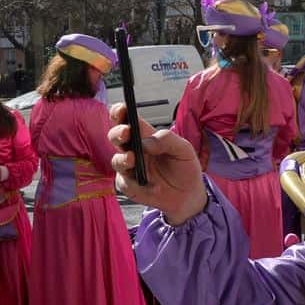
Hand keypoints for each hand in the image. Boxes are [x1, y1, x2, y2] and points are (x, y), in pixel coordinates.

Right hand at [107, 103, 206, 225]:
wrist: (188, 195)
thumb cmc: (184, 168)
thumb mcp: (184, 149)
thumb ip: (167, 139)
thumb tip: (146, 143)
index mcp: (145, 135)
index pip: (127, 119)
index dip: (120, 112)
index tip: (121, 109)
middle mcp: (133, 150)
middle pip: (116, 136)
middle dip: (117, 133)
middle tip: (125, 133)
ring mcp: (129, 168)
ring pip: (116, 160)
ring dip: (122, 159)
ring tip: (132, 159)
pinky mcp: (129, 186)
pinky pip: (124, 183)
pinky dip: (136, 185)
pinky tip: (153, 187)